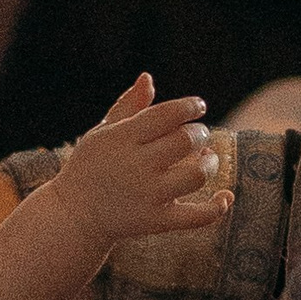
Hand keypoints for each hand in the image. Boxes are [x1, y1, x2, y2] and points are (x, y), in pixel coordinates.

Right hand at [52, 74, 233, 245]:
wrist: (74, 215)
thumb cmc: (92, 166)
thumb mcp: (103, 133)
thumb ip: (128, 106)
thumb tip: (148, 77)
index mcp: (122, 139)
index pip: (166, 114)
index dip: (189, 106)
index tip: (199, 107)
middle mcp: (136, 166)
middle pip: (186, 141)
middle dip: (201, 133)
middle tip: (199, 135)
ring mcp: (148, 196)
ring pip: (197, 175)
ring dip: (210, 163)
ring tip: (206, 158)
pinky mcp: (156, 222)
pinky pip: (197, 217)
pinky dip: (217, 208)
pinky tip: (226, 196)